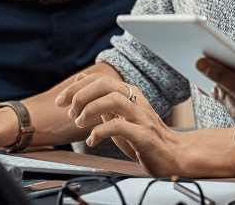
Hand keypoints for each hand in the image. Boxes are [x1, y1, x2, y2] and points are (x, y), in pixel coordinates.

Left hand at [54, 73, 187, 176]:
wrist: (172, 155)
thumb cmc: (143, 137)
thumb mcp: (118, 116)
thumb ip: (101, 101)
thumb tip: (80, 84)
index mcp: (129, 93)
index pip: (100, 79)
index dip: (76, 87)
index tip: (62, 100)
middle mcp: (136, 100)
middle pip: (105, 84)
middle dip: (80, 95)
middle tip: (70, 112)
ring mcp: (141, 116)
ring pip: (112, 100)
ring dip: (90, 110)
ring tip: (80, 123)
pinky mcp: (144, 135)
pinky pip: (119, 126)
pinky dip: (99, 132)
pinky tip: (93, 140)